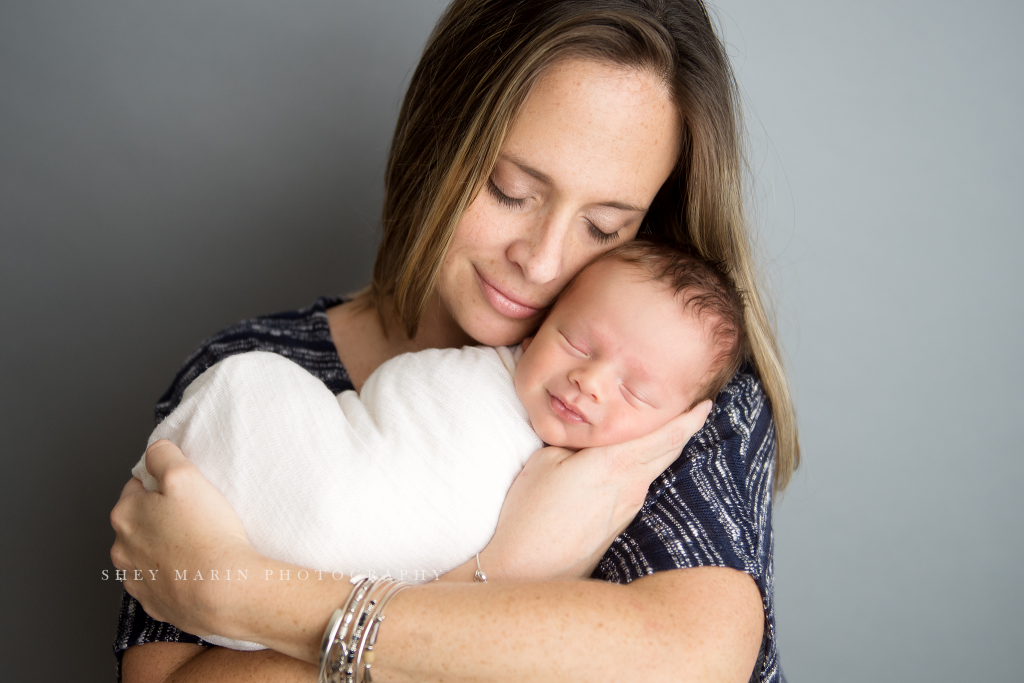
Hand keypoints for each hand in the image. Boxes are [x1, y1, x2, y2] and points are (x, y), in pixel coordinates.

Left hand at [110, 440, 256, 636]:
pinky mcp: (154, 603)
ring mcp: (137, 580)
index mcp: (125, 516)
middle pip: (142, 522)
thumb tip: (155, 450)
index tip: (186, 493)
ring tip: (199, 545)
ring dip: (167, 547)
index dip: (163, 485)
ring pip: (149, 553)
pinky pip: (162, 581)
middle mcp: (122, 550)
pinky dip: (175, 574)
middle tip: (196, 517)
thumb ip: (163, 455)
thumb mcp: (185, 476)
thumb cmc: (206, 533)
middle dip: (163, 517)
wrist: (223, 590)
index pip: (137, 487)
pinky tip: (197, 569)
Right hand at [481, 400, 711, 580]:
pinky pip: (638, 489)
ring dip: (661, 451)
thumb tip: (590, 435)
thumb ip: (577, 441)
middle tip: (694, 413)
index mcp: (617, 463)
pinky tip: (629, 466)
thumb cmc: (532, 511)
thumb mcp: (547, 459)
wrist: (529, 566)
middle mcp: (632, 487)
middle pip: (669, 454)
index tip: (705, 405)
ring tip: (657, 433)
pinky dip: (642, 470)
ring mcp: (629, 509)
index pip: (666, 436)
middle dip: (684, 431)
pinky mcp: (619, 525)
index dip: (689, 419)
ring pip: (654, 471)